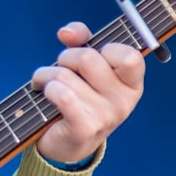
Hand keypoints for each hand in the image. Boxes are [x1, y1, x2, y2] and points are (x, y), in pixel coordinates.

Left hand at [31, 22, 145, 165]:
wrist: (66, 143)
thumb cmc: (78, 96)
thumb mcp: (85, 65)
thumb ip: (82, 39)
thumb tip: (67, 32)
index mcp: (131, 84)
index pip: (129, 56)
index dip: (105, 48)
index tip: (93, 54)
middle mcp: (124, 102)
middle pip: (87, 58)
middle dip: (65, 58)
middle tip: (60, 68)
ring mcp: (106, 117)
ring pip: (65, 76)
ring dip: (47, 75)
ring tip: (47, 85)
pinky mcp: (84, 129)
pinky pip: (61, 94)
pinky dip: (46, 88)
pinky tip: (44, 93)